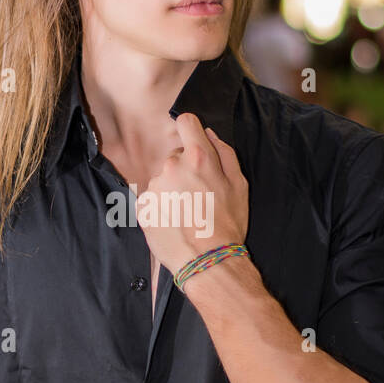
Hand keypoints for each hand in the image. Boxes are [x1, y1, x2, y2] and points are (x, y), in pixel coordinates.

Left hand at [136, 114, 248, 275]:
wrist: (208, 261)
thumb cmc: (228, 224)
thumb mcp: (240, 184)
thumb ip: (224, 152)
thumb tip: (209, 133)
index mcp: (197, 157)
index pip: (185, 121)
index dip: (191, 131)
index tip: (194, 143)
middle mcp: (171, 166)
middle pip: (175, 156)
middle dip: (185, 170)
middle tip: (199, 196)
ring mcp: (154, 187)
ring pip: (163, 179)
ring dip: (172, 190)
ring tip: (187, 214)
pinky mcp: (143, 207)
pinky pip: (152, 199)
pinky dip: (161, 208)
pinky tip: (175, 223)